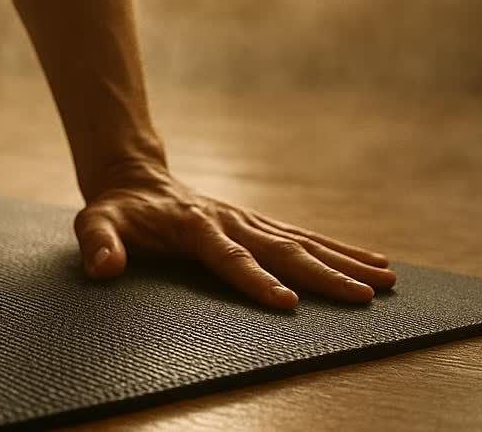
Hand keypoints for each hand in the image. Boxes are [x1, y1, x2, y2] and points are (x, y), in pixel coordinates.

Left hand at [73, 165, 395, 309]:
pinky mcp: (258, 223)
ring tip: (387, 281)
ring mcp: (248, 219)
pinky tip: (372, 263)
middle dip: (324, 274)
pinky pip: (304, 237)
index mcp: (194, 224)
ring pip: (303, 241)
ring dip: (345, 261)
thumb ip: (98, 243)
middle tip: (364, 296)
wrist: (134, 179)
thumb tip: (103, 267)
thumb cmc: (115, 211)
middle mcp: (230, 219)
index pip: (229, 256)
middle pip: (282, 248)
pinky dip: (340, 249)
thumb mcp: (94, 222)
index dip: (255, 279)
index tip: (287, 302)